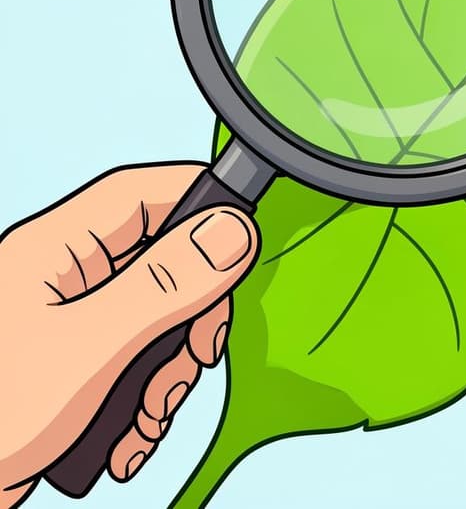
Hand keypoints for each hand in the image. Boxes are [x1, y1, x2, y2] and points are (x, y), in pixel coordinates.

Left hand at [0, 164, 259, 507]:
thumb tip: (233, 230)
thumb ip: (164, 284)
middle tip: (195, 359)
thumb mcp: (87, 349)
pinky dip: (148, 398)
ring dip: (171, 369)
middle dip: (193, 315)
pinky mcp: (79, 360)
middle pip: (167, 258)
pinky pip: (140, 358)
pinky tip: (131, 437)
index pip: (147, 192)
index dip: (202, 207)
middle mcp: (69, 273)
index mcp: (59, 247)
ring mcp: (74, 318)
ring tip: (151, 417)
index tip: (241, 252)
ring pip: (161, 314)